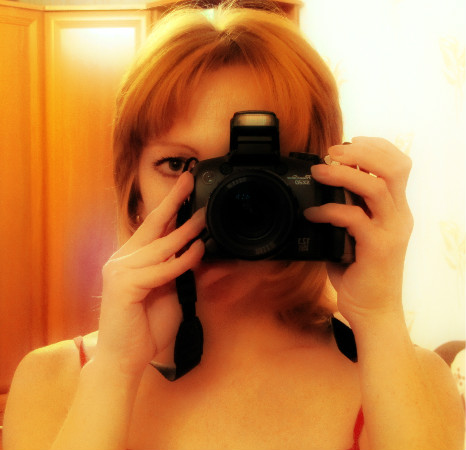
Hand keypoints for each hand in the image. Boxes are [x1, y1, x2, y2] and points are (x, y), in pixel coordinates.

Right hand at [95, 172, 204, 375]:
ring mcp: (119, 270)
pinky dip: (182, 261)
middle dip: (172, 200)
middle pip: (152, 224)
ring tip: (204, 218)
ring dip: (185, 231)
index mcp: (132, 258)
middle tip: (188, 178)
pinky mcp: (123, 285)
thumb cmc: (146, 326)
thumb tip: (204, 250)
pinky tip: (198, 252)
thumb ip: (184, 272)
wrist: (125, 358)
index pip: (153, 226)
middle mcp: (122, 259)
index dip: (169, 205)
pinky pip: (162, 269)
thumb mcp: (172, 292)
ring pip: (161, 246)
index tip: (184, 185)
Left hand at [304, 137, 412, 324]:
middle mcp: (399, 216)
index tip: (349, 141)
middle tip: (332, 152)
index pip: (398, 165)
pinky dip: (329, 210)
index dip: (376, 147)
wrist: (373, 310)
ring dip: (344, 174)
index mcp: (395, 209)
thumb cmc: (359, 271)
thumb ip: (346, 211)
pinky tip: (312, 213)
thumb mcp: (353, 234)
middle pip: (393, 168)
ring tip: (319, 171)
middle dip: (361, 153)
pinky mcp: (378, 248)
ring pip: (376, 187)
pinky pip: (354, 218)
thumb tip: (319, 190)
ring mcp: (391, 231)